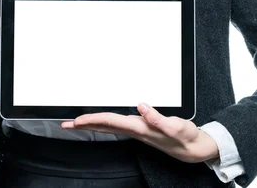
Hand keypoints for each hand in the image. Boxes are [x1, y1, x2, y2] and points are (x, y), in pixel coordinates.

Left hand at [60, 103, 219, 163]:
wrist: (192, 148)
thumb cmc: (184, 137)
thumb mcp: (176, 126)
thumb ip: (158, 117)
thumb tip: (142, 107)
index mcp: (139, 128)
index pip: (110, 122)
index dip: (92, 120)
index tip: (76, 119)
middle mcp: (134, 129)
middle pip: (103, 126)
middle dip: (83, 125)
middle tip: (64, 124)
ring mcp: (135, 130)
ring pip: (107, 126)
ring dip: (90, 124)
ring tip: (75, 122)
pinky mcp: (139, 128)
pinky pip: (115, 124)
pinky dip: (103, 121)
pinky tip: (99, 120)